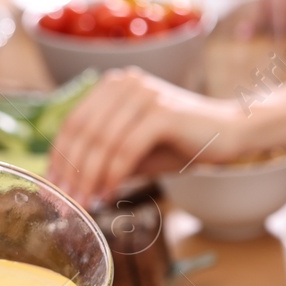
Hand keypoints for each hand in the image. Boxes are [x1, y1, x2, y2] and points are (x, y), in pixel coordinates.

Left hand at [48, 68, 250, 204]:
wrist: (231, 133)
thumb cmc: (182, 144)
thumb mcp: (135, 152)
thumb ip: (106, 159)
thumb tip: (70, 184)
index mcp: (113, 86)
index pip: (74, 122)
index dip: (59, 157)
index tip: (53, 187)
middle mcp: (125, 83)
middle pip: (83, 131)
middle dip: (71, 170)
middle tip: (65, 201)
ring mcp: (143, 94)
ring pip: (102, 141)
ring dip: (90, 177)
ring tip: (85, 202)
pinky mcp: (161, 112)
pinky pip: (126, 148)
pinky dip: (114, 174)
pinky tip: (109, 192)